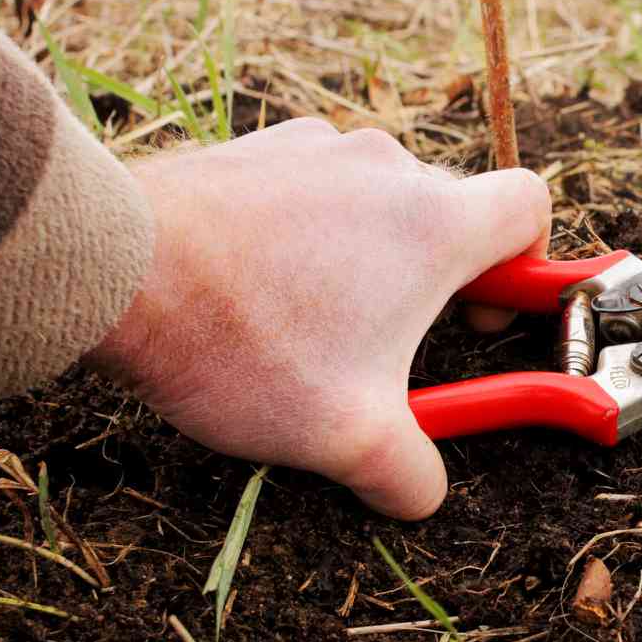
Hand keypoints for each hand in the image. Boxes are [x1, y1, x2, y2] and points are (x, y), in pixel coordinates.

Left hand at [84, 119, 550, 519]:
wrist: (110, 268)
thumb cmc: (244, 342)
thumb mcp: (347, 437)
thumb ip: (411, 474)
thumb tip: (421, 493)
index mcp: (434, 223)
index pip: (531, 206)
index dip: (529, 263)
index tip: (485, 313)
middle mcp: (384, 167)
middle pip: (449, 211)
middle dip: (436, 277)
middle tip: (395, 342)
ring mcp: (314, 148)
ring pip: (374, 199)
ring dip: (367, 253)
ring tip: (315, 321)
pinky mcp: (254, 150)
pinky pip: (309, 187)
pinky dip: (305, 231)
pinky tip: (260, 288)